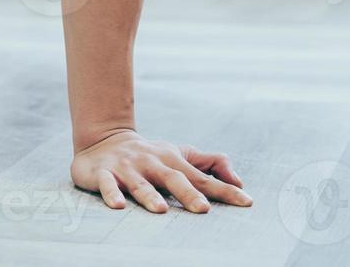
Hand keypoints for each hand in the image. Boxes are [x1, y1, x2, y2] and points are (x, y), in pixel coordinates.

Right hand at [70, 130, 251, 213]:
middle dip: (189, 194)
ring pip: (140, 184)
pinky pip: (106, 185)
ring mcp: (128, 168)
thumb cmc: (151, 155)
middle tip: (203, 209)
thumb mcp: (180, 155)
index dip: (224, 190)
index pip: (203, 178)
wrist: (105, 139)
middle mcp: (153, 163)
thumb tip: (239, 181)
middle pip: (173, 179)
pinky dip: (111, 194)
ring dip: (150, 196)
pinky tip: (118, 206)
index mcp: (173, 160)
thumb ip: (210, 164)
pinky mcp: (103, 173)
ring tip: (161, 210)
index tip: (245, 201)